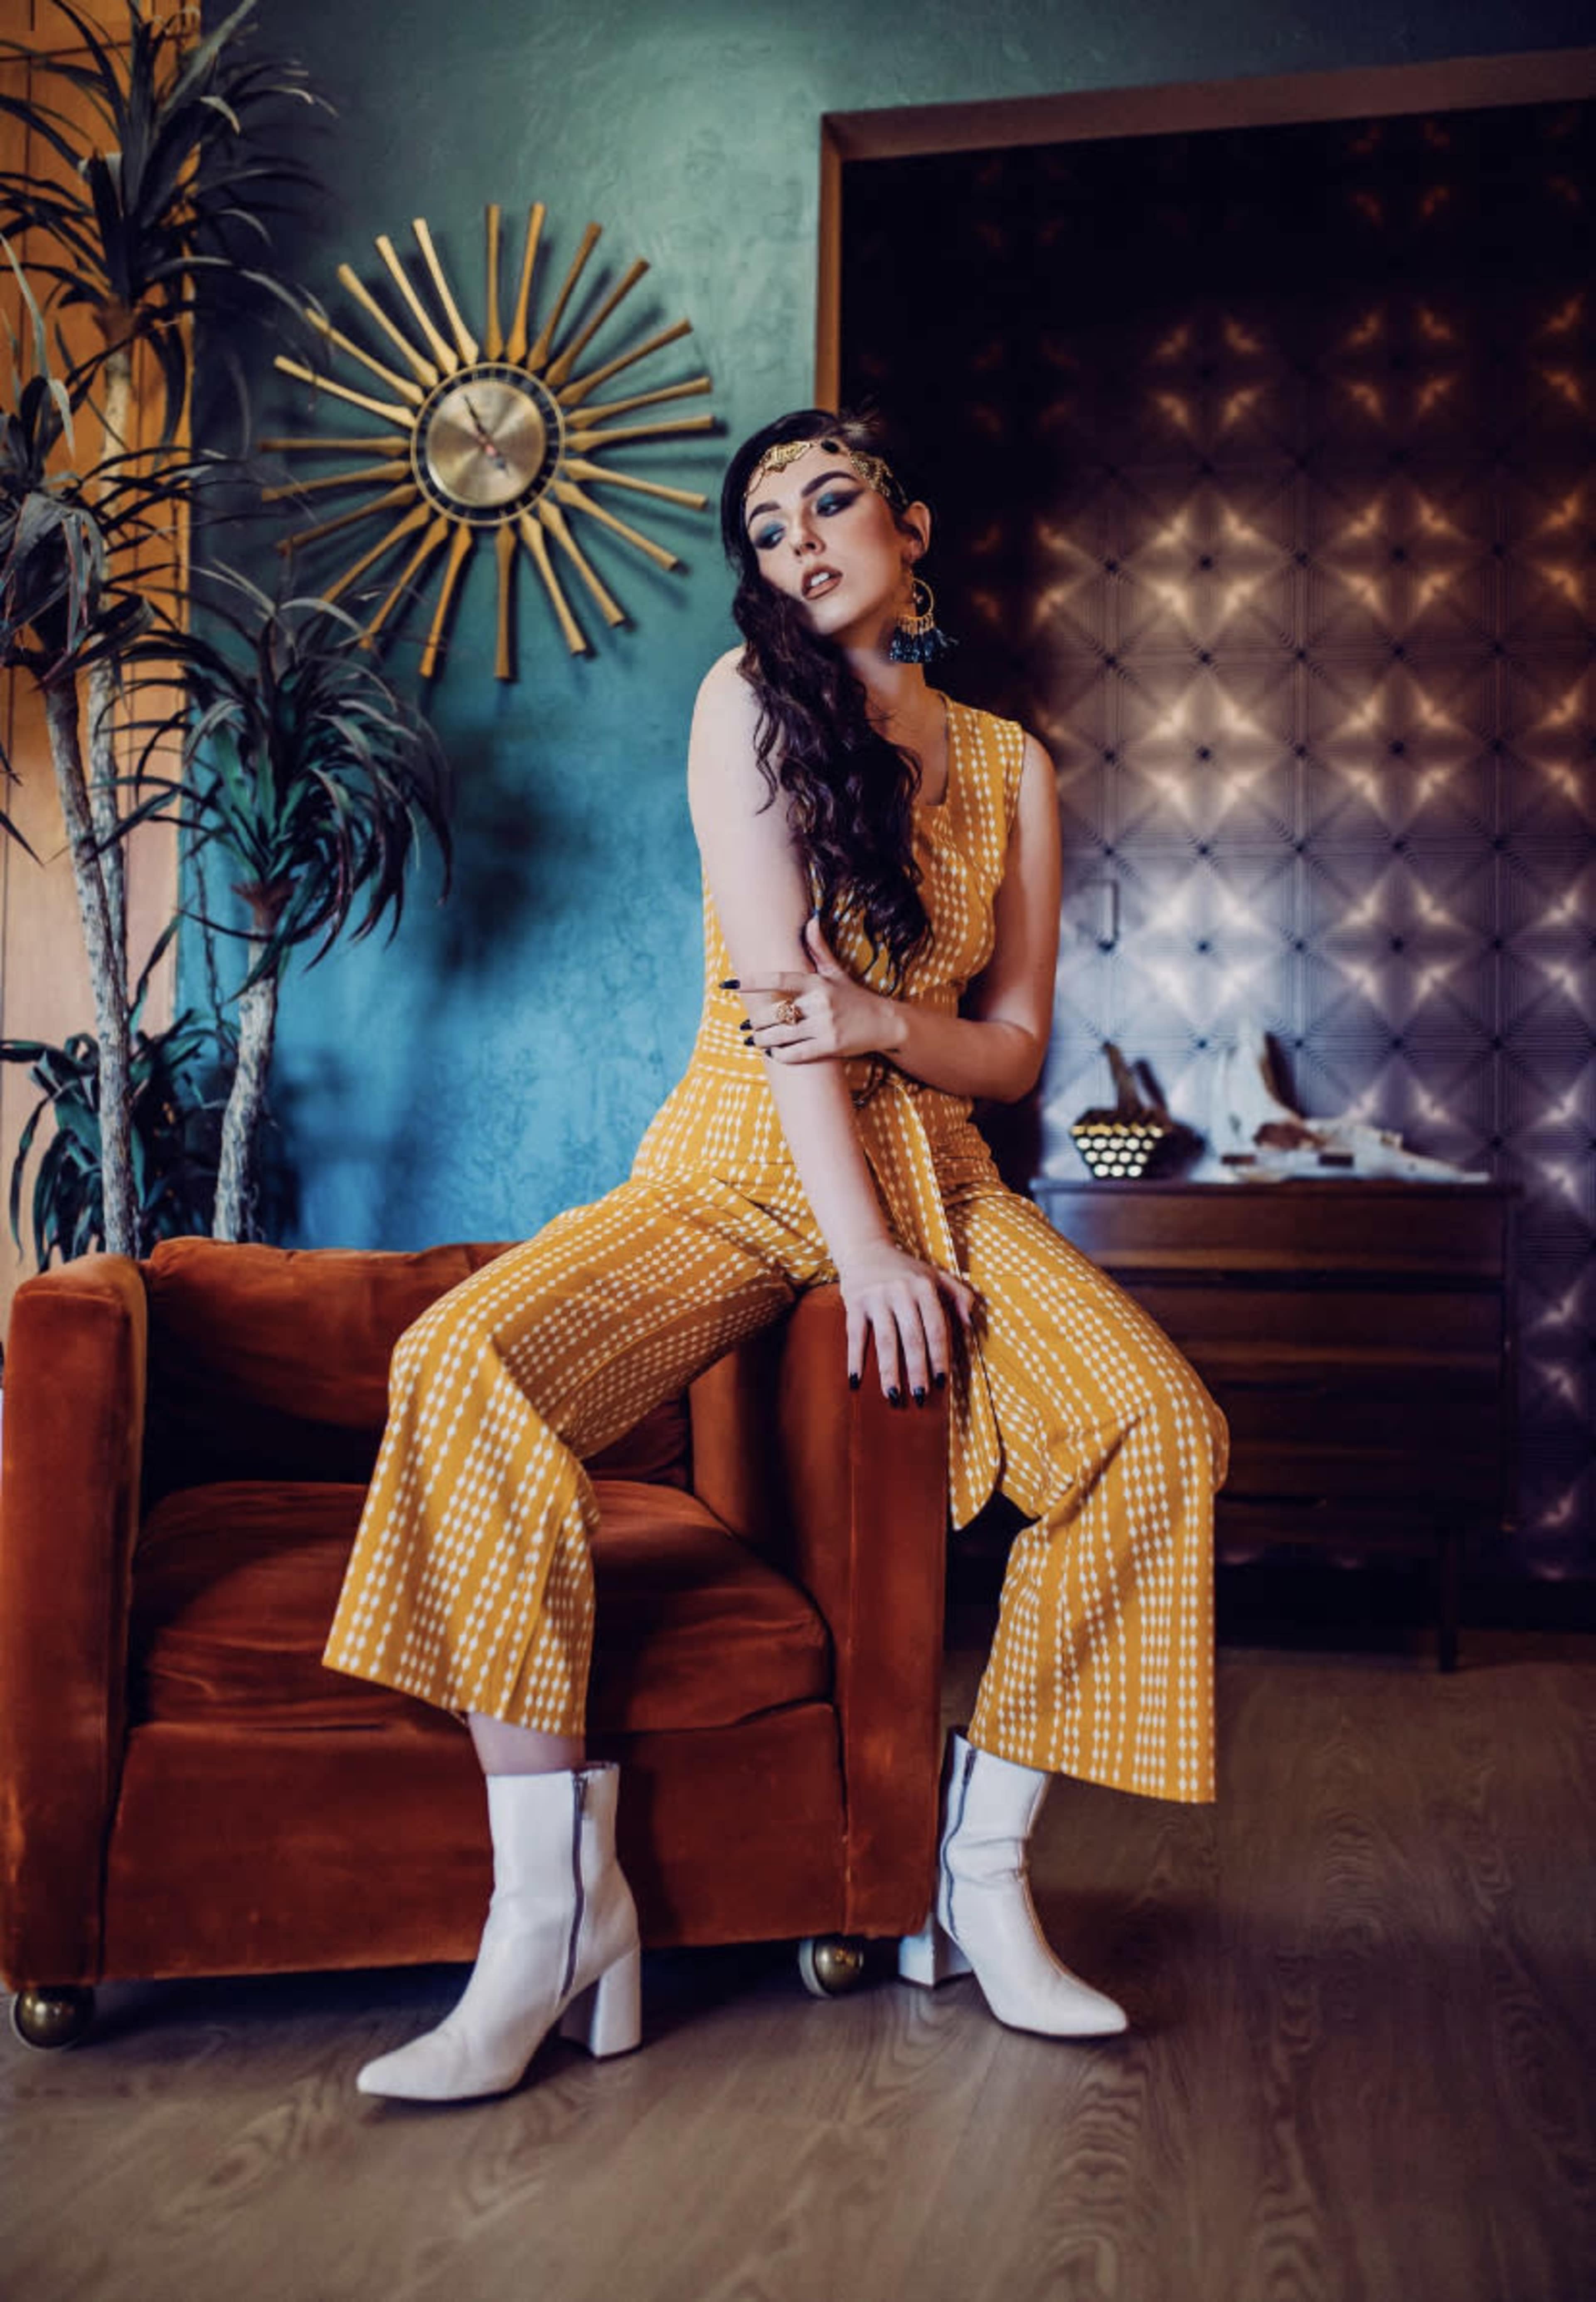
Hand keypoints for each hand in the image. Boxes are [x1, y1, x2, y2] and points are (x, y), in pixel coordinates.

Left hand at [734, 916, 901, 1064]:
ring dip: (762, 1040)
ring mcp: (825, 1026)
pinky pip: (796, 1053)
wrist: (885, 1023)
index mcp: (817, 983)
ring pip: (781, 1036)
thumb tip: (811, 920)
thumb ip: (819, 948)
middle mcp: (820, 1003)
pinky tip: (773, 1053)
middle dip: (756, 1022)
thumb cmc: (855, 997)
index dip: (752, 982)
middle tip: (745, 1026)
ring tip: (754, 1040)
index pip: (779, 979)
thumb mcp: (837, 971)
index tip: (729, 984)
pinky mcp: (830, 1047)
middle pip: (775, 1014)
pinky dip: (780, 1055)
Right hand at [834, 1236, 979, 1404]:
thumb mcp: (936, 1275)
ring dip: (889, 1371)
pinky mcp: (855, 1302)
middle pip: (912, 1338)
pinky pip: (855, 1335)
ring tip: (893, 1396)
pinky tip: (856, 1381)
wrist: (865, 1250)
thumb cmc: (905, 1270)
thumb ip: (959, 1294)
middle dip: (917, 1370)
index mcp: (924, 1287)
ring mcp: (876, 1297)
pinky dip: (854, 1359)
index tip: (941, 1382)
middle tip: (920, 1396)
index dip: (939, 1356)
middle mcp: (901, 1291)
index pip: (936, 1328)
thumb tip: (970, 1321)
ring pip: (885, 1340)